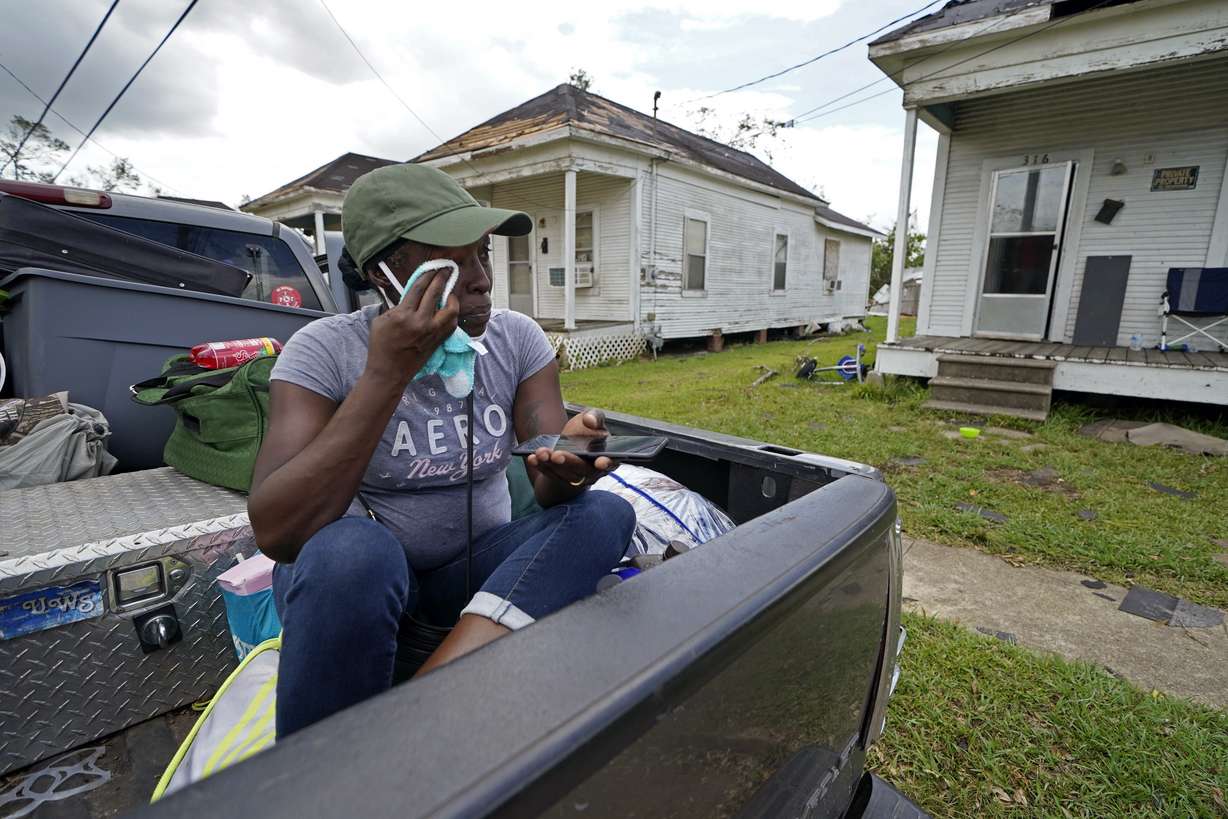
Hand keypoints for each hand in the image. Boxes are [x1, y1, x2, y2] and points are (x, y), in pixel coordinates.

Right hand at [365, 267, 458, 385]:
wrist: (389, 372)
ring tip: (450, 292)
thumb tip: (408, 297)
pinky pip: (451, 324)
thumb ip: (395, 307)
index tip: (433, 267)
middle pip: (436, 294)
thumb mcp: (380, 321)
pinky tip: (450, 310)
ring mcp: (432, 332)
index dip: (427, 275)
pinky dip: (452, 315)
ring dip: (452, 298)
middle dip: (442, 278)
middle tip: (446, 270)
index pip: (419, 288)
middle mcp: (421, 322)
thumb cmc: (380, 346)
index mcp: (403, 314)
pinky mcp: (438, 341)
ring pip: (451, 310)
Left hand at [527, 410, 616, 487]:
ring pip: (565, 475)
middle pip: (583, 470)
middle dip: (569, 462)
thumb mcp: (592, 417)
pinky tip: (532, 458)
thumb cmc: (586, 429)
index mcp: (608, 455)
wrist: (570, 439)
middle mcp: (594, 470)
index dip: (607, 462)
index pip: (611, 462)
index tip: (600, 461)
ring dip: (551, 465)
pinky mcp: (562, 479)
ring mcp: (578, 477)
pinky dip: (542, 467)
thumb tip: (590, 421)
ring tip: (540, 453)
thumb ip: (595, 416)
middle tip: (556, 455)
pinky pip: (552, 476)